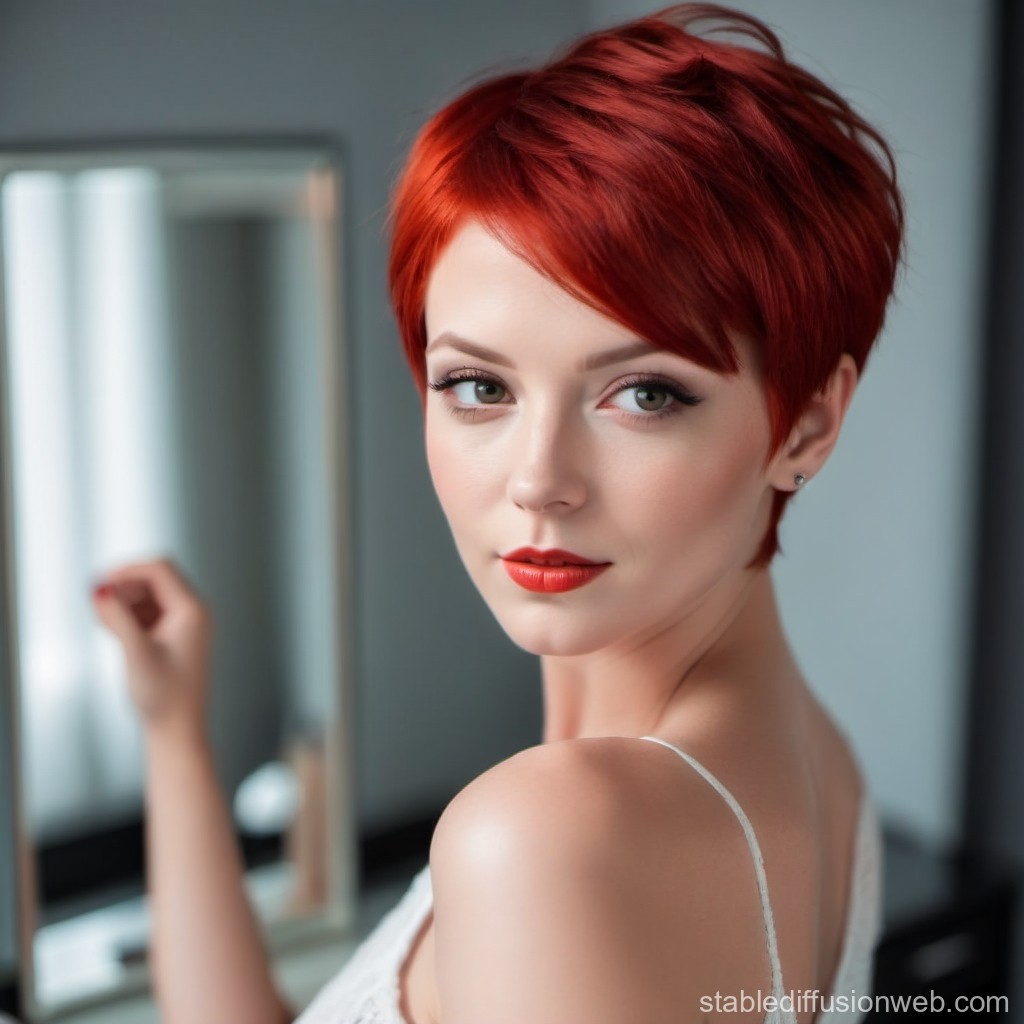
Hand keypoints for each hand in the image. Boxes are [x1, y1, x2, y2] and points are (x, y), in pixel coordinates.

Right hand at [90, 557, 212, 742]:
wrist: (177, 728)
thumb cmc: (162, 695)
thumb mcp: (134, 652)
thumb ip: (116, 617)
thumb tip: (99, 589)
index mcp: (192, 610)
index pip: (160, 569)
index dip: (128, 570)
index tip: (100, 584)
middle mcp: (194, 612)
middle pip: (155, 579)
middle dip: (125, 588)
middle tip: (99, 608)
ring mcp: (186, 624)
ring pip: (150, 595)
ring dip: (125, 602)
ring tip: (107, 626)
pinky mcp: (175, 636)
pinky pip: (150, 612)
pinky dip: (131, 615)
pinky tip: (115, 632)